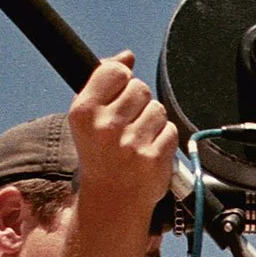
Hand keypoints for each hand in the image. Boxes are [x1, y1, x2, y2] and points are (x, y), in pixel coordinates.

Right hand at [68, 54, 177, 223]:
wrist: (111, 200)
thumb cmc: (99, 154)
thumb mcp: (89, 117)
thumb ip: (104, 81)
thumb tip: (127, 56)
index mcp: (84, 112)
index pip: (116, 71)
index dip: (122, 80)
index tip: (117, 97)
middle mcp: (106, 127)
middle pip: (140, 88)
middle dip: (138, 102)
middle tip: (128, 125)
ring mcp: (131, 144)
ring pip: (158, 109)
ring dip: (153, 122)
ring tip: (138, 140)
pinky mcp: (154, 159)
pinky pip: (171, 130)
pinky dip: (164, 139)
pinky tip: (149, 152)